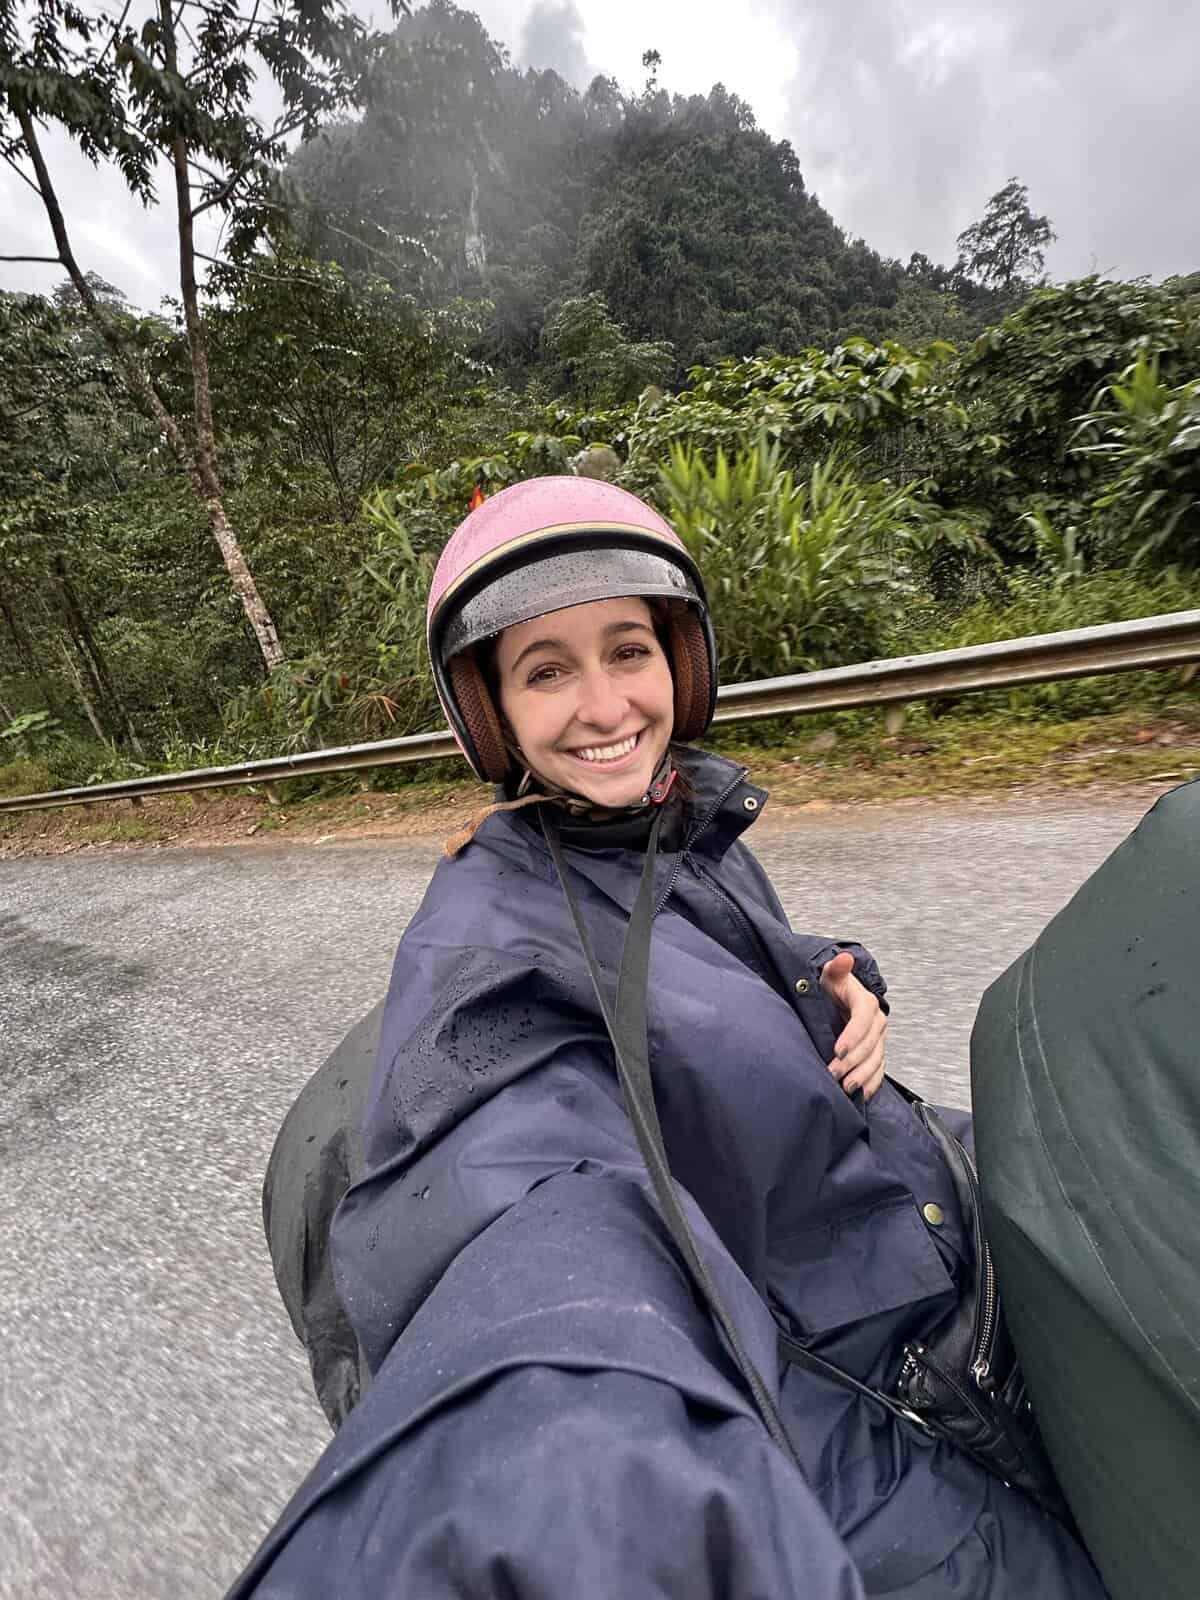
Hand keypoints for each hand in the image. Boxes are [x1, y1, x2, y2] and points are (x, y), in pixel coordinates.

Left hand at [818, 952, 887, 1099]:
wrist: (836, 999)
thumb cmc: (831, 987)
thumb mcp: (830, 975)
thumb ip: (837, 968)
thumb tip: (843, 959)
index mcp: (865, 1002)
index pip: (863, 1018)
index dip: (853, 1035)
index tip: (838, 1050)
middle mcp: (876, 1021)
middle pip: (870, 1043)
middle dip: (853, 1061)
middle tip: (834, 1073)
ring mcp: (878, 1039)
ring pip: (876, 1059)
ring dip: (862, 1075)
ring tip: (846, 1087)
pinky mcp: (875, 1052)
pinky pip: (879, 1070)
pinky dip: (872, 1083)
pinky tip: (862, 1094)